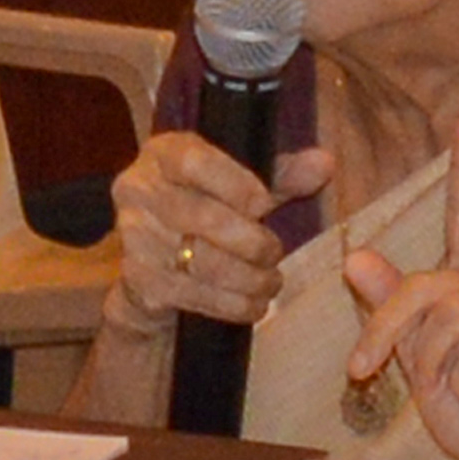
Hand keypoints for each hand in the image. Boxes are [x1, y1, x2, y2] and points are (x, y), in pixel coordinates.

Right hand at [102, 131, 334, 333]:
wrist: (154, 262)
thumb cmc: (208, 211)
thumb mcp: (242, 187)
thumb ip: (282, 175)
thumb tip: (324, 163)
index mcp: (163, 154)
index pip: (193, 161)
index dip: (234, 183)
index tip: (264, 204)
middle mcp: (138, 190)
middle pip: (201, 216)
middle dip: (251, 242)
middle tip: (274, 253)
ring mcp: (134, 236)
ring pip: (202, 262)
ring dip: (248, 279)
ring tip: (270, 282)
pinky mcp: (139, 279)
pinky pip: (194, 295)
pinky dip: (232, 305)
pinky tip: (253, 305)